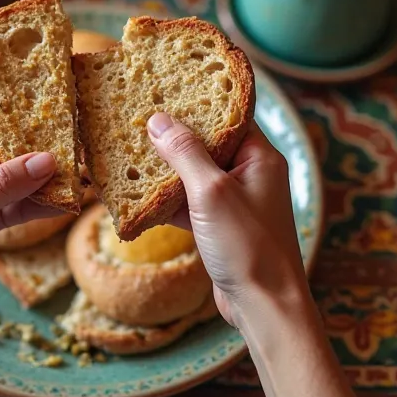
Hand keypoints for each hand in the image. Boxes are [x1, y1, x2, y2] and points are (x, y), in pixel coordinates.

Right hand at [147, 113, 306, 331]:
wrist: (265, 307)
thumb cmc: (248, 247)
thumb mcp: (211, 192)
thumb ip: (185, 153)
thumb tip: (158, 120)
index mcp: (260, 157)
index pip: (229, 116)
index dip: (198, 102)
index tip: (164, 90)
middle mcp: (251, 174)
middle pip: (208, 143)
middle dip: (175, 136)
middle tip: (138, 119)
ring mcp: (236, 201)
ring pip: (196, 174)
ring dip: (168, 169)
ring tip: (132, 151)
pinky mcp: (221, 225)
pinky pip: (191, 201)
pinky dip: (169, 200)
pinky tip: (140, 197)